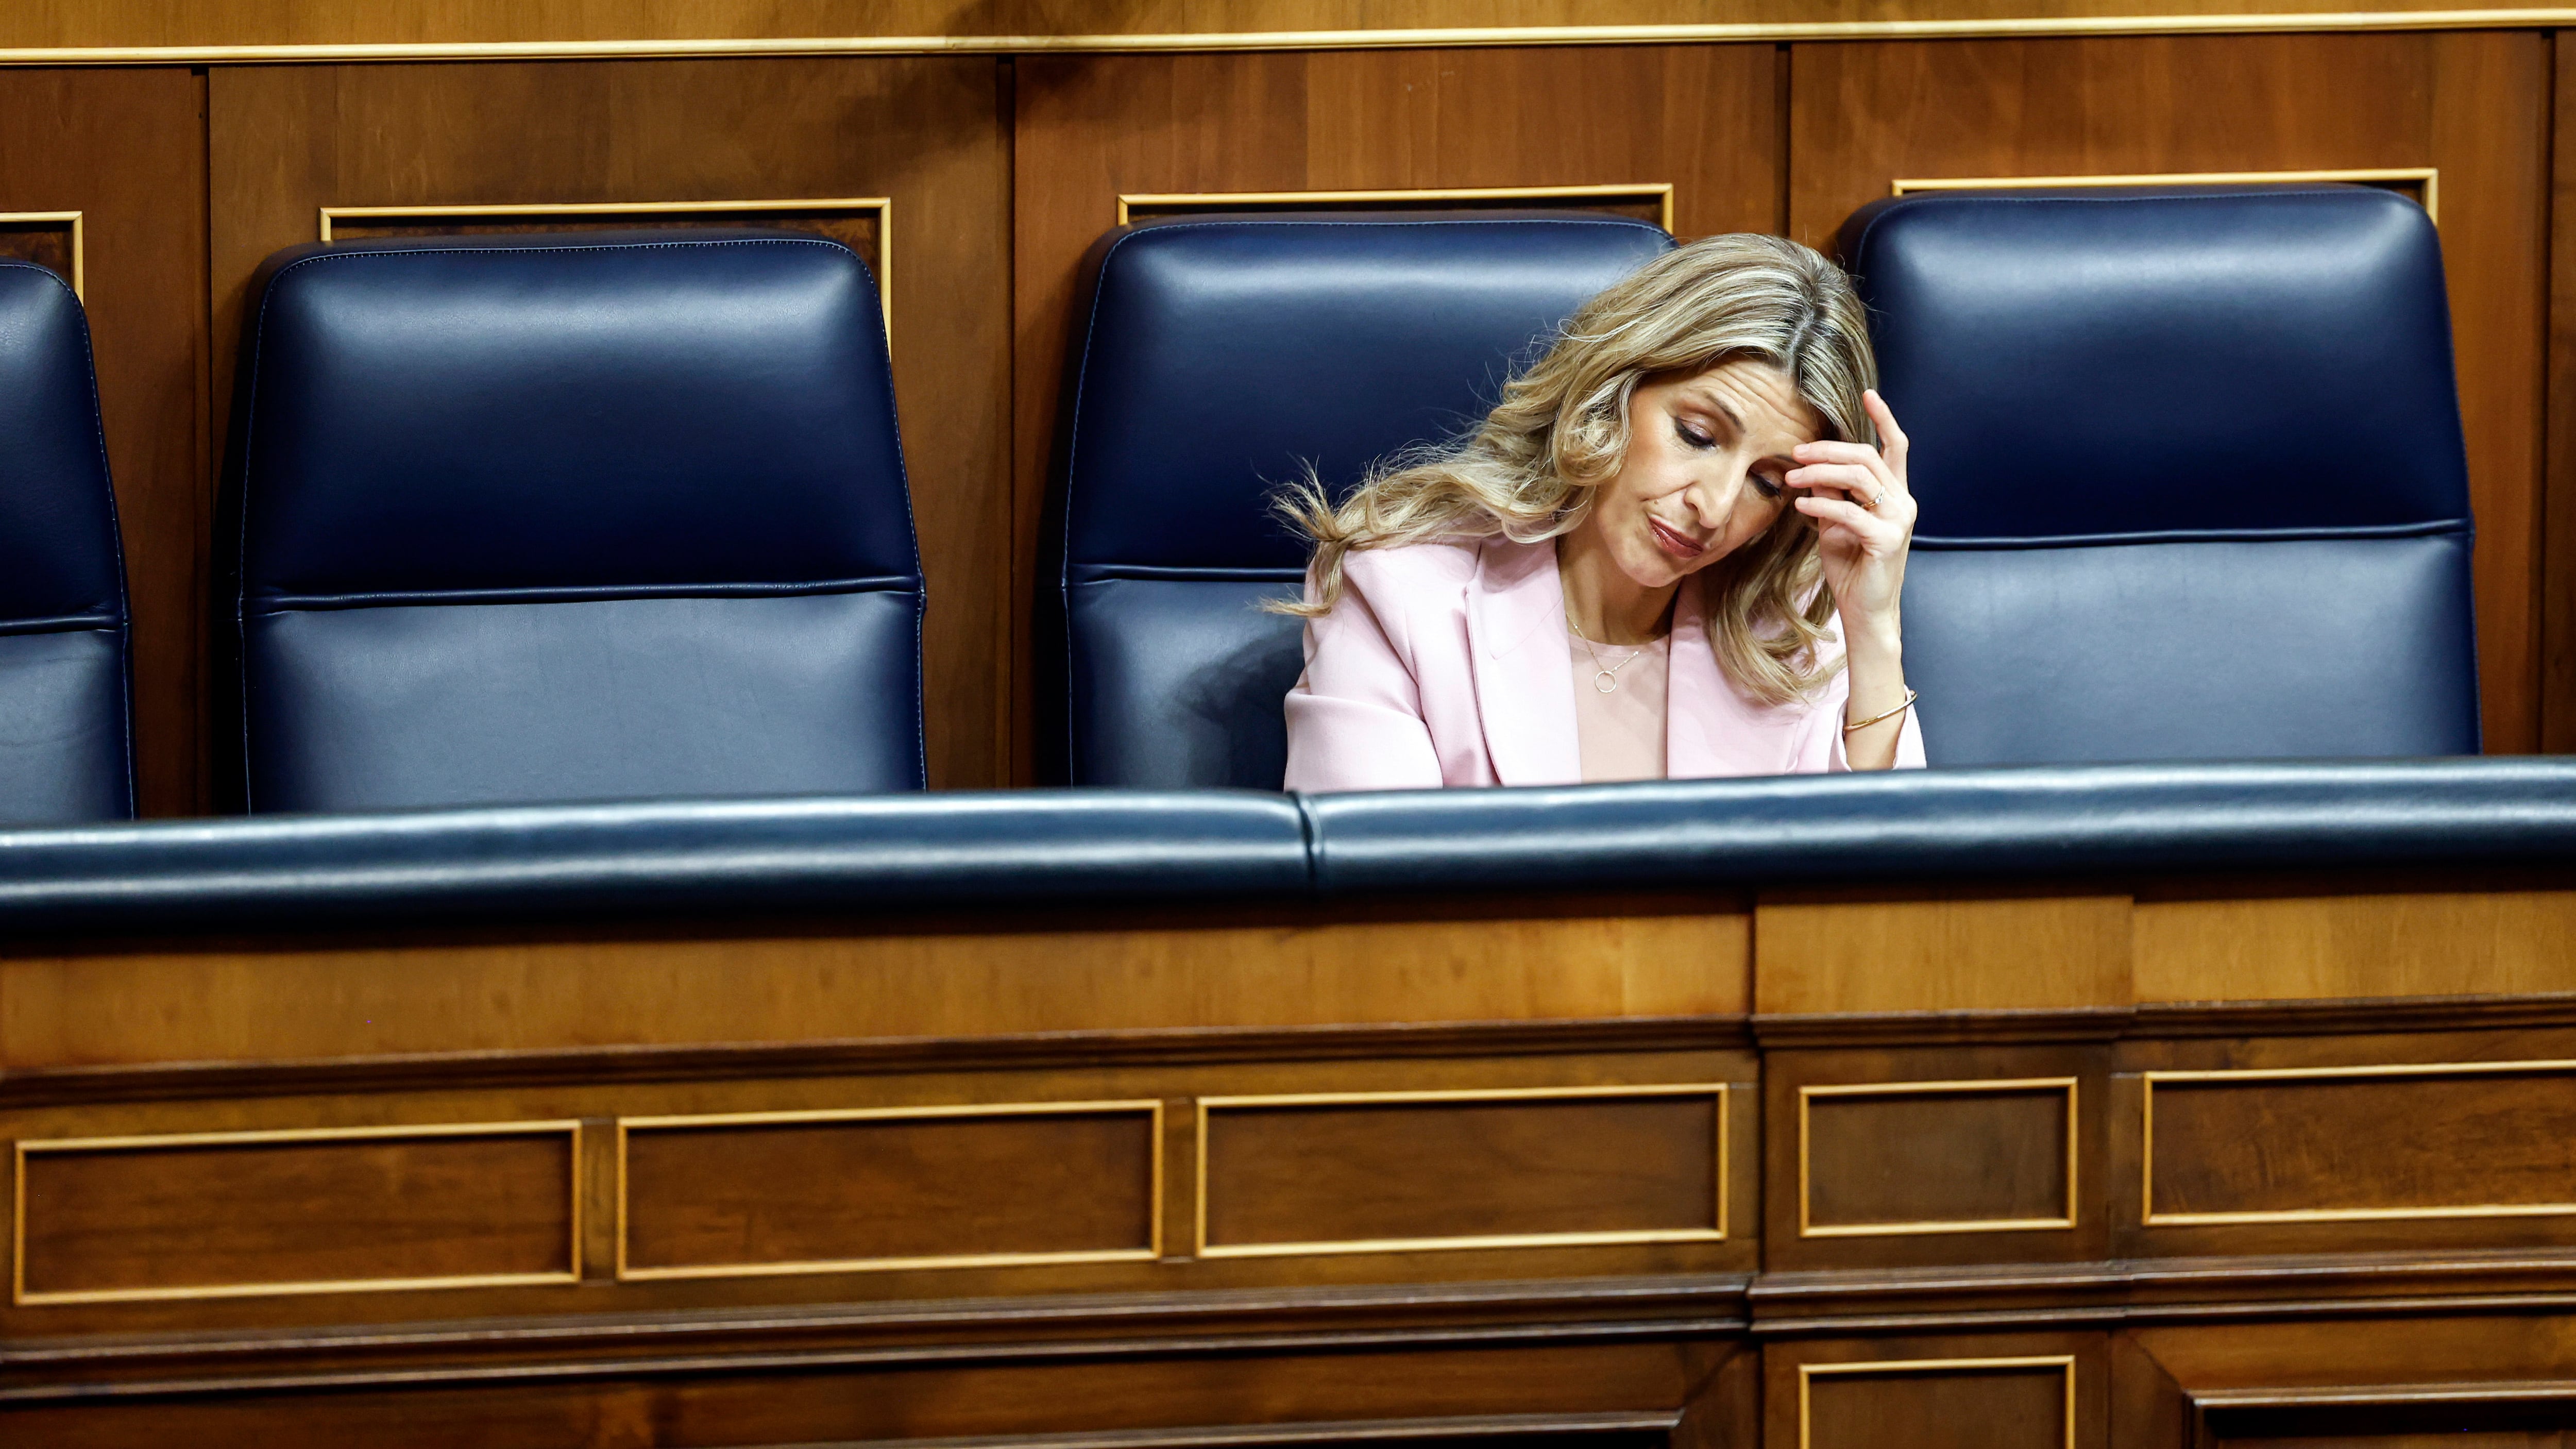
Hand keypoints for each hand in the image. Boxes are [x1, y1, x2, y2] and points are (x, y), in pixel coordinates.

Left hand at [1786, 389, 1913, 651]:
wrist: (1865, 610)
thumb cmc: (1851, 566)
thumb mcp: (1836, 523)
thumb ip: (1831, 494)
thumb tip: (1811, 469)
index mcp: (1895, 493)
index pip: (1895, 446)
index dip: (1883, 418)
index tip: (1867, 393)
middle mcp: (1903, 501)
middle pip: (1866, 457)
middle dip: (1828, 450)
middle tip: (1795, 452)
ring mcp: (1899, 520)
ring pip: (1859, 478)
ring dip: (1820, 473)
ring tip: (1792, 477)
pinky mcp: (1887, 540)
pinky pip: (1850, 512)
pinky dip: (1822, 506)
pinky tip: (1802, 507)